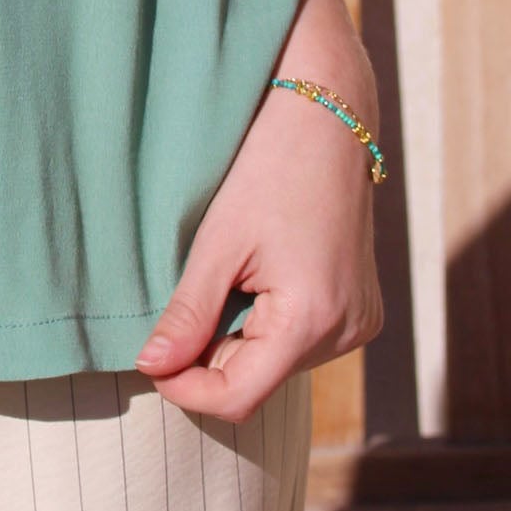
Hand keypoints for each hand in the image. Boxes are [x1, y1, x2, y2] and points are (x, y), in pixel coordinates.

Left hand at [133, 67, 383, 421]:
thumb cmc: (267, 167)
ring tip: (225, 275)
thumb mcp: (217, 241)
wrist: (326, 114)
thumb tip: (151, 366)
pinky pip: (302, 337)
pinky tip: (257, 274)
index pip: (238, 397)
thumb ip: (187, 313)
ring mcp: (360, 320)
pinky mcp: (361, 306)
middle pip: (259, 378)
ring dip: (240, 336)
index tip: (149, 358)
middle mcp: (346, 332)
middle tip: (179, 305)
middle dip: (211, 354)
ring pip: (278, 360)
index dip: (185, 388)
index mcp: (312, 320)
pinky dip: (269, 321)